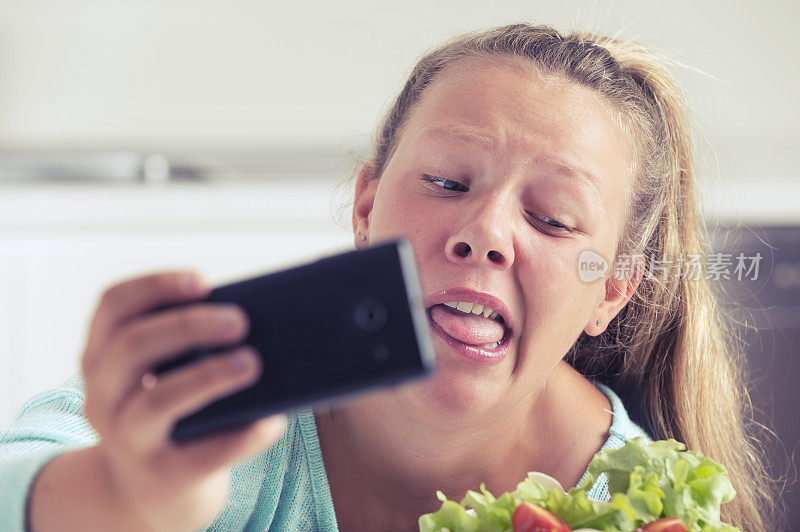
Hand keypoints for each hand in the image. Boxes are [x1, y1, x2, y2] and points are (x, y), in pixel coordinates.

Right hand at [80, 270, 286, 531]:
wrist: (154, 490)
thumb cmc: (174, 412)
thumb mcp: (164, 373)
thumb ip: (192, 344)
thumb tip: (267, 316)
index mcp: (103, 357)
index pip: (112, 306)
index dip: (154, 286)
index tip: (202, 281)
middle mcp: (103, 396)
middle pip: (132, 347)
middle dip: (188, 326)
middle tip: (240, 321)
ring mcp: (128, 441)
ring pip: (156, 401)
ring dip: (208, 376)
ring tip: (253, 363)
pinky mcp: (163, 476)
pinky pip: (202, 454)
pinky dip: (242, 435)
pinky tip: (272, 420)